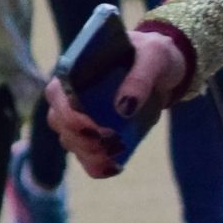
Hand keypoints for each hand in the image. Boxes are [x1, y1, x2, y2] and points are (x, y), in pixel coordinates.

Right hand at [40, 28, 188, 179]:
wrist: (166, 69)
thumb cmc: (154, 54)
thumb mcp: (154, 56)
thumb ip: (139, 77)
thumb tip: (123, 108)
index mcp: (77, 70)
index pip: (56, 94)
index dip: (68, 115)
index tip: (95, 128)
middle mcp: (73, 94)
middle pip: (59, 122)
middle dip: (80, 140)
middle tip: (112, 144)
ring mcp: (83, 115)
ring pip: (70, 141)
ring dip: (89, 154)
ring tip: (117, 155)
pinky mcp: (97, 132)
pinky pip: (86, 154)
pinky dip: (96, 166)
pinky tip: (115, 167)